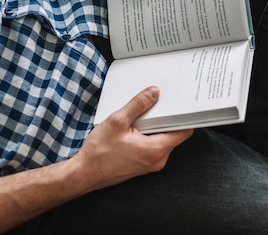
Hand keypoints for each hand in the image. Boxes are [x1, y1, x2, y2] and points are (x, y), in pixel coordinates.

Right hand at [73, 86, 191, 191]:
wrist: (84, 174)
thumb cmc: (99, 152)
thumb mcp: (118, 121)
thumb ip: (138, 105)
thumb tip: (154, 93)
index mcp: (156, 150)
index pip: (184, 131)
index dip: (183, 115)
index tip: (179, 104)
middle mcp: (158, 160)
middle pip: (174, 134)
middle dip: (166, 118)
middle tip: (156, 105)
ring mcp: (151, 164)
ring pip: (163, 139)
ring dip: (155, 126)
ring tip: (139, 117)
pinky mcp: (143, 164)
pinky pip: (153, 146)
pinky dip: (148, 135)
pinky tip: (134, 128)